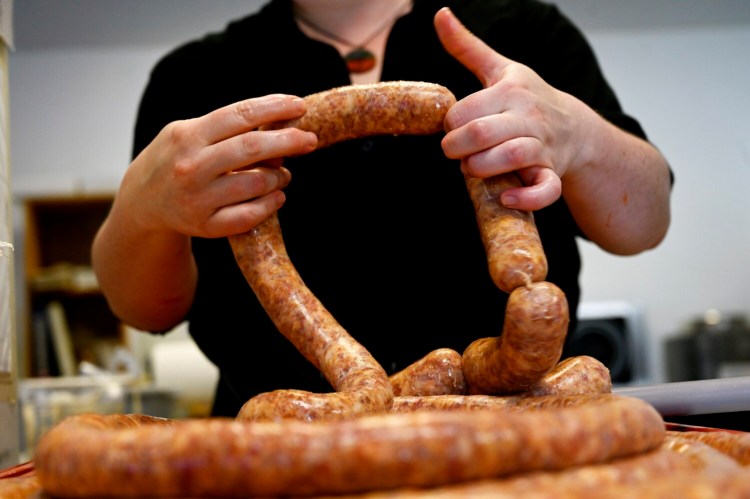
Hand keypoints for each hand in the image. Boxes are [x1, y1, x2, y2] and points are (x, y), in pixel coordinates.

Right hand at [119, 94, 317, 237]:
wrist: (142, 203)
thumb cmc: (175, 159)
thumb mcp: (188, 133)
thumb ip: (226, 128)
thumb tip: (279, 125)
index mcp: (187, 136)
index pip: (240, 115)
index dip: (274, 108)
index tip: (300, 107)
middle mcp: (191, 167)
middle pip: (252, 148)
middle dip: (289, 141)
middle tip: (311, 140)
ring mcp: (198, 199)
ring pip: (256, 183)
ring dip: (280, 175)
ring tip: (284, 172)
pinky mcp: (205, 226)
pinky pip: (250, 215)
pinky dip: (271, 204)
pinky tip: (277, 196)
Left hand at [435, 7, 582, 210]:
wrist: (576, 129)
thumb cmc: (530, 98)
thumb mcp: (501, 69)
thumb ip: (468, 47)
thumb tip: (439, 14)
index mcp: (512, 91)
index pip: (465, 111)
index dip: (449, 125)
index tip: (452, 128)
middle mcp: (529, 117)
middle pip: (481, 133)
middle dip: (456, 148)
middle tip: (456, 151)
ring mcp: (543, 147)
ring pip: (509, 157)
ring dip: (480, 168)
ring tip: (472, 168)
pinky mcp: (552, 173)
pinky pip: (544, 190)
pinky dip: (524, 197)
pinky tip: (504, 197)